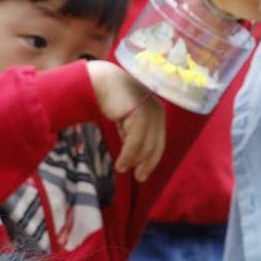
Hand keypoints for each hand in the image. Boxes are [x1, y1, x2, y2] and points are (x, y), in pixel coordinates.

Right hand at [88, 61, 164, 181]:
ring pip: (145, 147)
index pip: (159, 141)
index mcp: (158, 112)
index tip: (143, 173)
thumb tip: (133, 153)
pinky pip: (134, 143)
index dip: (152, 159)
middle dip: (148, 164)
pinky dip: (127, 156)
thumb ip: (132, 131)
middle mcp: (158, 113)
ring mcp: (150, 114)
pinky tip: (120, 164)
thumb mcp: (126, 118)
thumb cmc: (111, 99)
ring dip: (133, 161)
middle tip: (138, 178)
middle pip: (156, 146)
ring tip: (122, 169)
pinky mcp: (139, 117)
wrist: (101, 83)